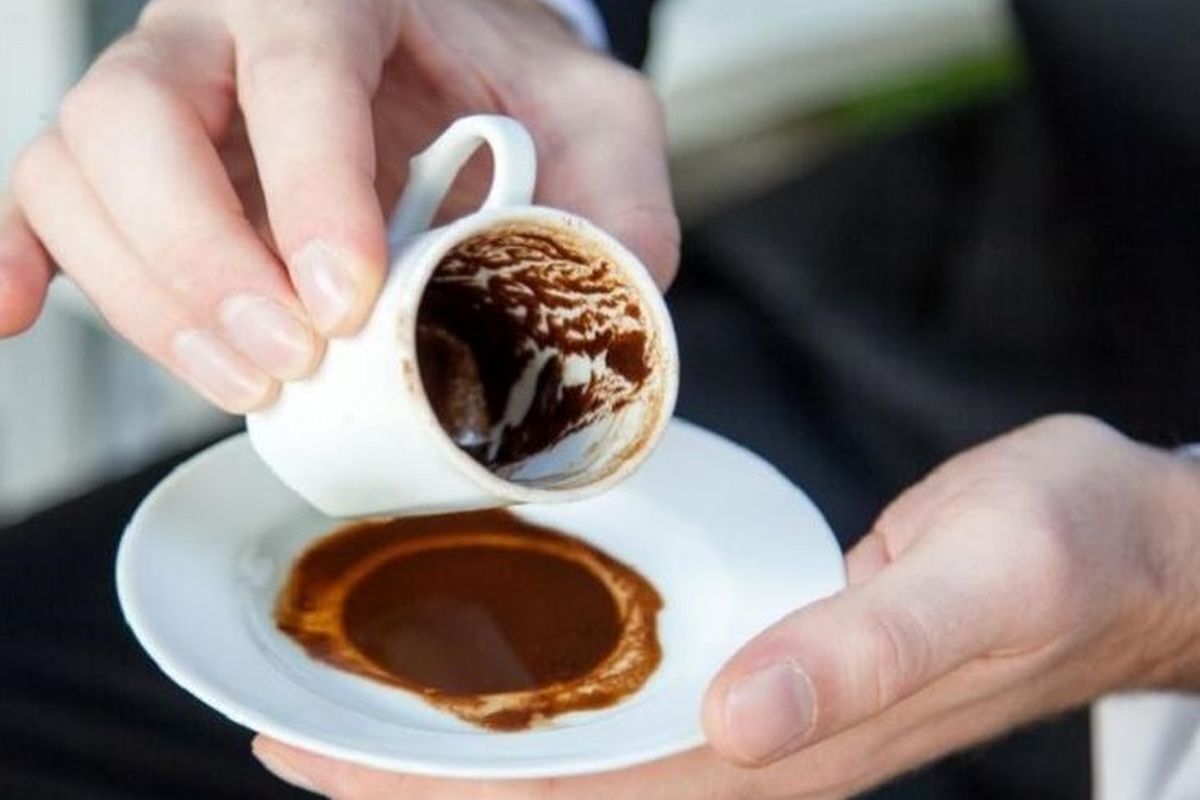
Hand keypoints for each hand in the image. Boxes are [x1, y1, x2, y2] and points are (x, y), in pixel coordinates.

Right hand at [0, 0, 677, 411]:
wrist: (442, 55)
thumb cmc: (501, 79)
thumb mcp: (593, 114)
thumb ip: (618, 188)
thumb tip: (617, 290)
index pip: (297, 69)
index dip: (307, 189)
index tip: (342, 299)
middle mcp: (221, 34)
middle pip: (141, 117)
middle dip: (205, 257)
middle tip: (288, 358)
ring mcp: (160, 89)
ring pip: (77, 169)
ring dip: (143, 294)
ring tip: (243, 380)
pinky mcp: (129, 159)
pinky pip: (37, 190)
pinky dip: (20, 256)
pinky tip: (17, 312)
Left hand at [250, 414, 1199, 797]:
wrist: (1116, 549)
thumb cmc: (1063, 555)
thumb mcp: (985, 579)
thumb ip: (864, 650)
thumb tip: (739, 714)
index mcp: (786, 745)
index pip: (581, 792)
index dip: (440, 787)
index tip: (314, 757)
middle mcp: (752, 743)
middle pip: (555, 780)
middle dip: (416, 764)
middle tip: (290, 721)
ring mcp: (753, 708)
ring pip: (580, 740)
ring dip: (465, 723)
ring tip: (354, 682)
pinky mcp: (763, 659)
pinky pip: (624, 688)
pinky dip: (540, 675)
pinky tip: (491, 642)